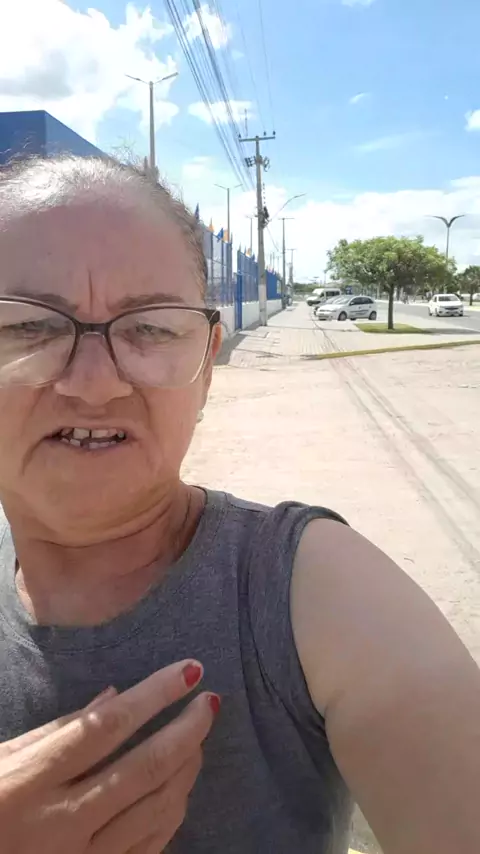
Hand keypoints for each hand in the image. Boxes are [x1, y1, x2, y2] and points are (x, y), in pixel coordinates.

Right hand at [0, 660, 217, 853]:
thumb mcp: (0, 760)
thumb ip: (56, 729)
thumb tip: (114, 696)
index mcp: (31, 781)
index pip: (106, 727)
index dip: (153, 695)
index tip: (189, 671)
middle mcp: (62, 822)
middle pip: (145, 769)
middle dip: (187, 730)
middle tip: (209, 701)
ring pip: (157, 809)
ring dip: (187, 768)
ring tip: (197, 736)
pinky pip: (152, 846)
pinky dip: (173, 810)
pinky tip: (180, 784)